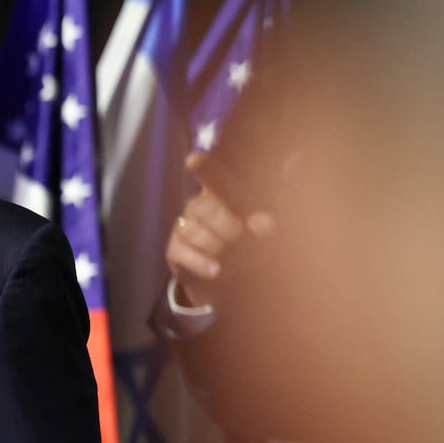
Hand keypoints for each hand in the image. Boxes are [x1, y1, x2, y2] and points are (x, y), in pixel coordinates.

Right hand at [165, 151, 277, 310]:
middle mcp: (200, 205)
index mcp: (224, 195)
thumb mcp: (267, 238)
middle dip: (225, 224)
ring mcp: (184, 227)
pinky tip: (216, 270)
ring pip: (193, 230)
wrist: (232, 283)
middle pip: (203, 207)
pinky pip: (183, 252)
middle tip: (240, 236)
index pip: (213, 175)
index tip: (193, 160)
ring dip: (215, 245)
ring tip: (230, 257)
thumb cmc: (252, 249)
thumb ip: (268, 227)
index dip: (204, 167)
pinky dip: (201, 262)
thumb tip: (263, 222)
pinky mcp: (175, 250)